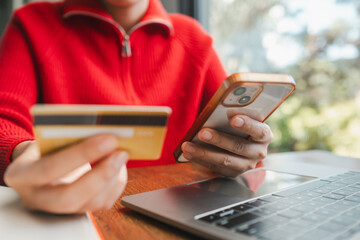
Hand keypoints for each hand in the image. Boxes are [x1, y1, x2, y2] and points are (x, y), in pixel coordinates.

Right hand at [4, 134, 127, 213]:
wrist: (38, 163)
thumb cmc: (45, 146)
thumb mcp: (47, 138)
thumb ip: (68, 136)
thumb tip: (106, 129)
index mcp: (22, 175)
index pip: (49, 169)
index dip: (81, 154)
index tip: (109, 139)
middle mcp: (37, 198)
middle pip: (70, 197)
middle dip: (101, 174)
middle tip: (121, 153)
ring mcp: (58, 209)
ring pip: (90, 203)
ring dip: (113, 177)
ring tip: (123, 155)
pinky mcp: (77, 211)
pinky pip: (102, 203)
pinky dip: (116, 183)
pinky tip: (119, 166)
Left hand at [181, 115, 272, 176]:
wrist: (243, 141)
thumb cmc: (239, 125)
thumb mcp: (242, 117)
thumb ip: (236, 114)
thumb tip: (220, 111)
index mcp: (264, 134)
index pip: (259, 130)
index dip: (247, 125)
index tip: (233, 119)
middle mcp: (258, 151)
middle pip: (239, 147)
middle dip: (219, 139)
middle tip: (202, 133)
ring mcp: (247, 164)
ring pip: (226, 160)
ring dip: (204, 153)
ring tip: (188, 146)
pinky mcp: (234, 173)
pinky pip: (216, 167)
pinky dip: (200, 160)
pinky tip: (188, 153)